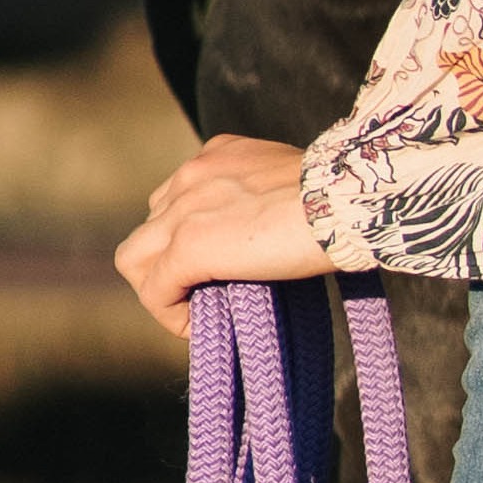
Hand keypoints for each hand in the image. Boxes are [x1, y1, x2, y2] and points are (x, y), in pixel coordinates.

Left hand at [115, 135, 333, 334]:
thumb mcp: (290, 188)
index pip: (177, 200)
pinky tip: (197, 327)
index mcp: (219, 155)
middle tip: (202, 292)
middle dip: (168, 263)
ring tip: (192, 311)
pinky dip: (169, 315)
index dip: (188, 237)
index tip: (218, 266)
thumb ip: (264, 203)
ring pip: (136, 258)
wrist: (346, 199)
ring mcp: (185, 209)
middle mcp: (193, 174)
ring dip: (158, 288)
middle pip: (150, 228)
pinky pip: (155, 290)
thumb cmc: (342, 199)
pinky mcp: (188, 246)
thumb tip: (264, 242)